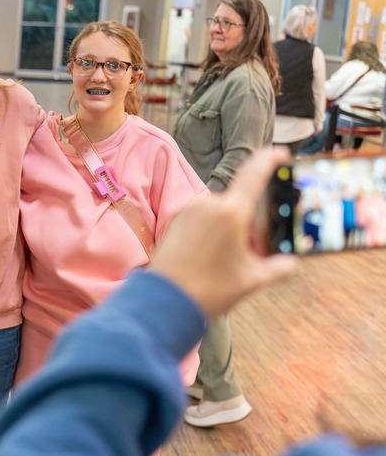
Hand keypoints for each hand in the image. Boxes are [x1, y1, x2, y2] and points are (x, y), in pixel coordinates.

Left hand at [150, 146, 298, 319]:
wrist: (164, 301)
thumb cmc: (207, 290)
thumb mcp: (251, 281)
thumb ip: (277, 268)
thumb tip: (291, 264)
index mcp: (231, 212)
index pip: (254, 174)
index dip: (269, 160)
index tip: (280, 153)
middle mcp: (208, 205)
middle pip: (239, 204)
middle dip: (250, 223)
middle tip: (254, 250)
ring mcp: (189, 212)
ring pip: (220, 214)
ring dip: (231, 229)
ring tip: (230, 260)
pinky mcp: (176, 223)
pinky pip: (202, 221)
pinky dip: (213, 233)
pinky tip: (212, 259)